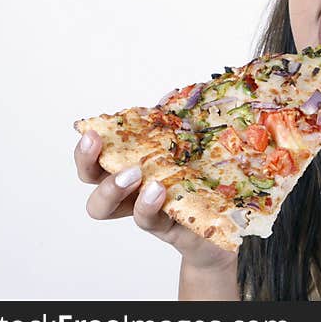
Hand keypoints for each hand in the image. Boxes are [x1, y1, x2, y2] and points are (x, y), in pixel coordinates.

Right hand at [74, 129, 236, 272]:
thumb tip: (172, 95)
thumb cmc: (208, 172)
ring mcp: (143, 208)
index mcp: (133, 161)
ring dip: (111, 189)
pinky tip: (159, 192)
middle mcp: (130, 187)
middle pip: (89, 181)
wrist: (234, 213)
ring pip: (106, 208)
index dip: (86, 148)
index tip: (92, 133)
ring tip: (136, 175)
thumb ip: (178, 121)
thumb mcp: (195, 139)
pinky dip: (147, 206)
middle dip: (89, 164)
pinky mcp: (165, 226)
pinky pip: (146, 220)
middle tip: (108, 148)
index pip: (96, 156)